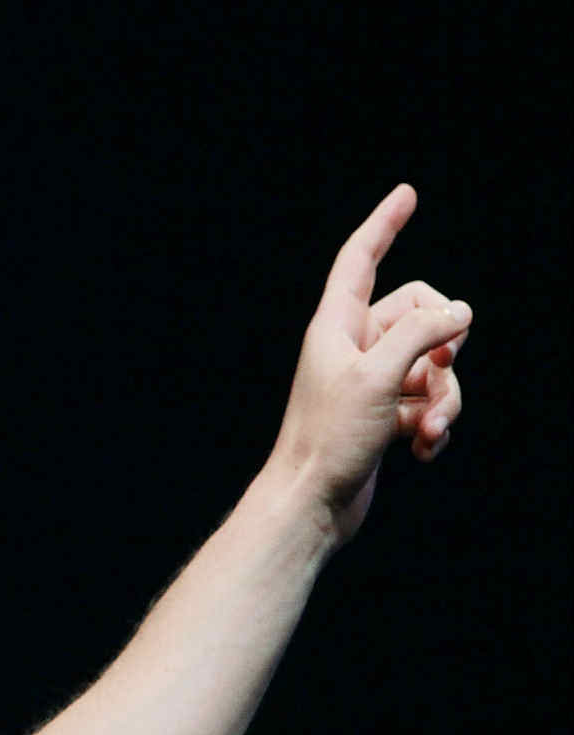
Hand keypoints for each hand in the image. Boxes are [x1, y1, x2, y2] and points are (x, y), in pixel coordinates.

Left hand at [266, 184, 469, 543]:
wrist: (311, 502)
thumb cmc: (330, 438)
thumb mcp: (380, 375)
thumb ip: (424, 333)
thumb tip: (460, 312)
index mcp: (336, 326)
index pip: (361, 259)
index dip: (384, 225)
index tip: (407, 194)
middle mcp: (352, 348)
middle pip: (420, 314)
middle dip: (445, 347)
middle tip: (439, 375)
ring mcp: (370, 382)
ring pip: (434, 365)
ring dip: (445, 398)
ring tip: (429, 430)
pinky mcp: (383, 416)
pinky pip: (428, 402)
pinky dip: (434, 423)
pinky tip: (423, 450)